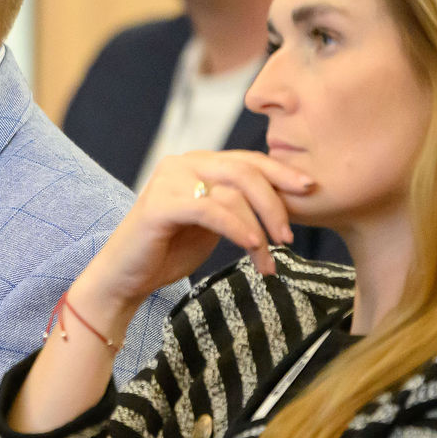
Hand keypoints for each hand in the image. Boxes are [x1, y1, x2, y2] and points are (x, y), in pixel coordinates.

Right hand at [76, 151, 317, 319]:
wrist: (125, 277)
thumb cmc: (168, 252)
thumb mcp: (213, 223)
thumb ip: (237, 205)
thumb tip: (284, 200)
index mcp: (196, 163)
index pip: (248, 160)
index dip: (281, 172)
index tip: (311, 189)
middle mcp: (182, 164)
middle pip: (245, 170)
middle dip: (275, 202)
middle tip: (290, 236)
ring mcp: (169, 181)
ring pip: (232, 190)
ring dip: (259, 228)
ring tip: (270, 259)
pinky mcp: (160, 204)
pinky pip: (212, 211)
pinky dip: (238, 229)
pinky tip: (253, 248)